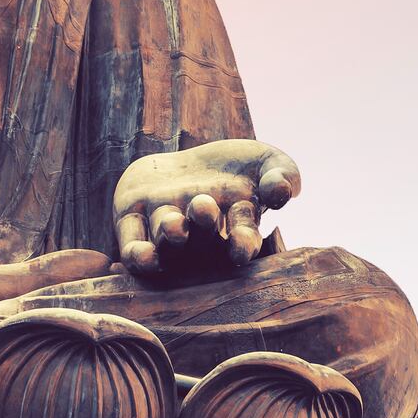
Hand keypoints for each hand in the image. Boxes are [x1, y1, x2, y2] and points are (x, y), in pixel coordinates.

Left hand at [111, 139, 301, 277]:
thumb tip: (285, 189)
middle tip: (203, 207)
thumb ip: (281, 173)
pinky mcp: (134, 222)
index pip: (241, 241)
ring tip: (175, 225)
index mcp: (235, 227)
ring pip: (167, 241)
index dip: (241, 243)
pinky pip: (132, 245)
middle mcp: (201, 237)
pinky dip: (137, 254)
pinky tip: (143, 256)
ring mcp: (167, 231)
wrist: (186, 161)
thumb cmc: (234, 167)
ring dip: (170, 236)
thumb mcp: (264, 162)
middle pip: (202, 239)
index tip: (242, 242)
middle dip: (202, 226)